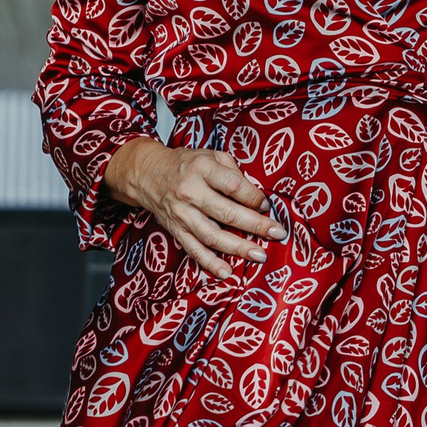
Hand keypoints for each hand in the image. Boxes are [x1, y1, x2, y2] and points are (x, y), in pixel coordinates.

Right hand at [102, 139, 278, 277]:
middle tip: (277, 233)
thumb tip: (255, 196)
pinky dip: (210, 263)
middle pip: (227, 213)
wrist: (148, 174)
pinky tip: (226, 272)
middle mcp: (191, 192)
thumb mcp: (210, 155)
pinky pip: (194, 250)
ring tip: (260, 255)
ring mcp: (183, 214)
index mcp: (202, 169)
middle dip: (256, 225)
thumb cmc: (186, 164)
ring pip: (212, 236)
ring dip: (238, 248)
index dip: (254, 197)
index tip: (266, 205)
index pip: (234, 185)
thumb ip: (233, 171)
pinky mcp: (176, 230)